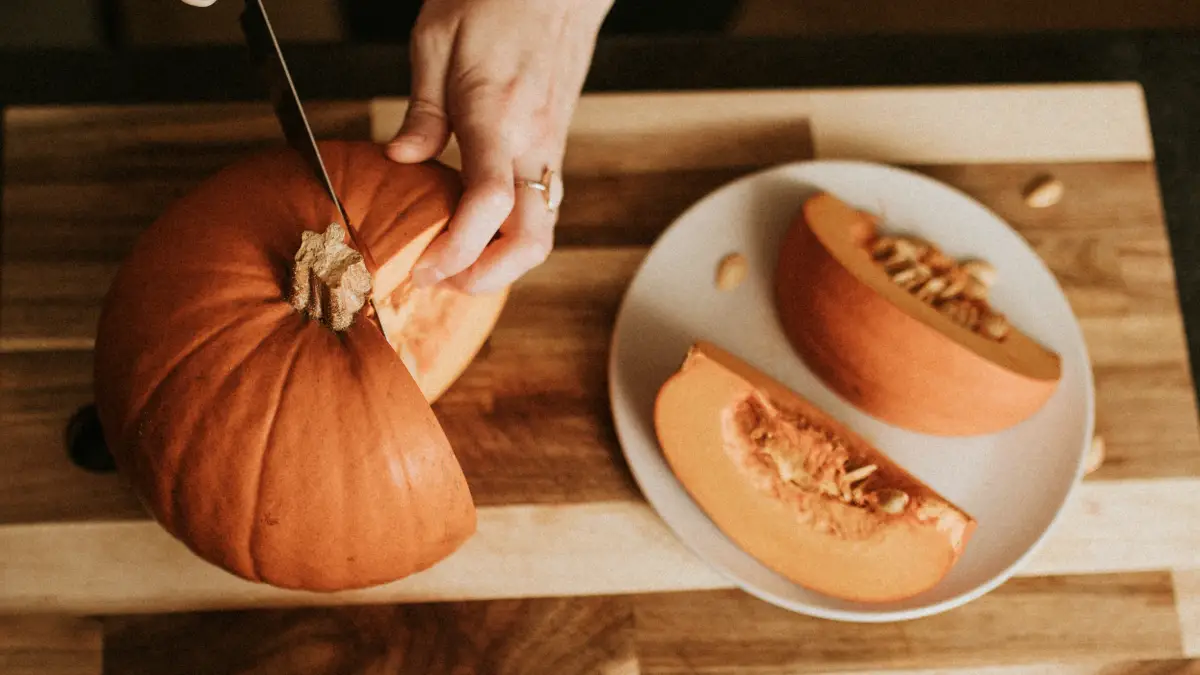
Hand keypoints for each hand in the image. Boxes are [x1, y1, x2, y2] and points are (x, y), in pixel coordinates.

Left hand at [386, 0, 613, 293]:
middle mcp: (533, 141)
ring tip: (457, 261)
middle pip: (531, 239)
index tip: (424, 267)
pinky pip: (542, 208)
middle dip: (487, 277)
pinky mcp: (555, 148)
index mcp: (497, 115)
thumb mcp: (436, 39)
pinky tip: (480, 229)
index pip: (487, 203)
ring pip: (543, 231)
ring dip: (503, 261)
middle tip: (442, 280)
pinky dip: (513, 235)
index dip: (457, 248)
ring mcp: (551, 148)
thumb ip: (421, 110)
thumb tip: (401, 160)